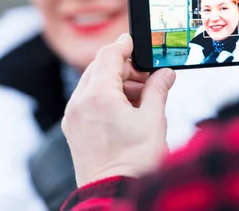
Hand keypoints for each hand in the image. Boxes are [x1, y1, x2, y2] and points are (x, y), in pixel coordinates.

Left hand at [62, 33, 175, 186]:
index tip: (136, 42)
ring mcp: (73, 117)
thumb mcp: (153, 121)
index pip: (108, 55)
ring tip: (141, 97)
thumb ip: (158, 90)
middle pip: (99, 68)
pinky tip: (126, 110)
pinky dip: (105, 97)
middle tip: (147, 77)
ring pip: (92, 84)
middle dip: (123, 68)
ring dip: (115, 82)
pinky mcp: (73, 129)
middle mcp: (79, 103)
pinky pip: (87, 101)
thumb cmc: (134, 163)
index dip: (124, 45)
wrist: (113, 194)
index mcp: (98, 96)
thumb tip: (165, 74)